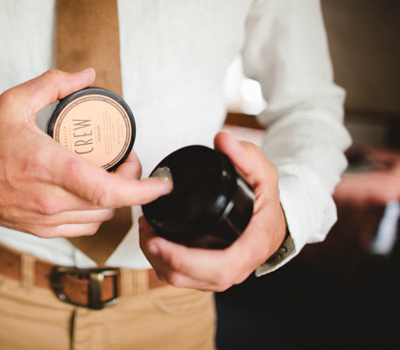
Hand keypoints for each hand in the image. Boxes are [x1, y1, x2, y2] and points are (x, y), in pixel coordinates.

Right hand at [0, 68, 170, 237]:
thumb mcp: (14, 102)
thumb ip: (53, 83)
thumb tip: (86, 74)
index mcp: (46, 165)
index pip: (106, 189)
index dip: (142, 189)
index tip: (161, 181)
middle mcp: (49, 198)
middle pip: (111, 204)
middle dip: (134, 185)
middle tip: (131, 161)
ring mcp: (45, 219)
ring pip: (100, 218)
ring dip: (117, 199)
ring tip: (115, 175)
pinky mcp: (41, 229)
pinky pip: (84, 227)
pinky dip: (98, 212)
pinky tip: (95, 194)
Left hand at [139, 131, 287, 291]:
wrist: (273, 221)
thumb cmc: (268, 201)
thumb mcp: (264, 174)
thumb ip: (246, 155)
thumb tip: (222, 139)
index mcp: (251, 247)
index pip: (218, 267)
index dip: (185, 260)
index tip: (159, 242)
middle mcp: (236, 268)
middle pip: (191, 279)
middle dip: (161, 259)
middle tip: (145, 232)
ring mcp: (221, 274)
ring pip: (182, 280)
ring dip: (157, 260)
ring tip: (145, 231)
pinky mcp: (208, 274)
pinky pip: (182, 277)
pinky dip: (162, 262)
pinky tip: (152, 241)